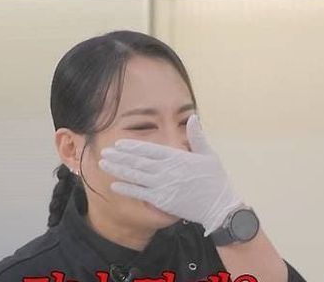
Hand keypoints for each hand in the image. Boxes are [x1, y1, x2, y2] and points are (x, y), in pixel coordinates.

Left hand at [98, 114, 243, 234]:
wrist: (219, 207)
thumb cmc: (215, 179)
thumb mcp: (208, 153)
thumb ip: (197, 136)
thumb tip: (193, 117)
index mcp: (176, 156)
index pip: (148, 149)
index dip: (131, 146)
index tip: (118, 144)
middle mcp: (166, 169)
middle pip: (137, 161)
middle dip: (119, 156)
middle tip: (104, 152)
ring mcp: (162, 186)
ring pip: (135, 176)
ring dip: (118, 169)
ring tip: (104, 164)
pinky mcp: (162, 201)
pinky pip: (140, 194)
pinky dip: (126, 189)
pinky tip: (114, 185)